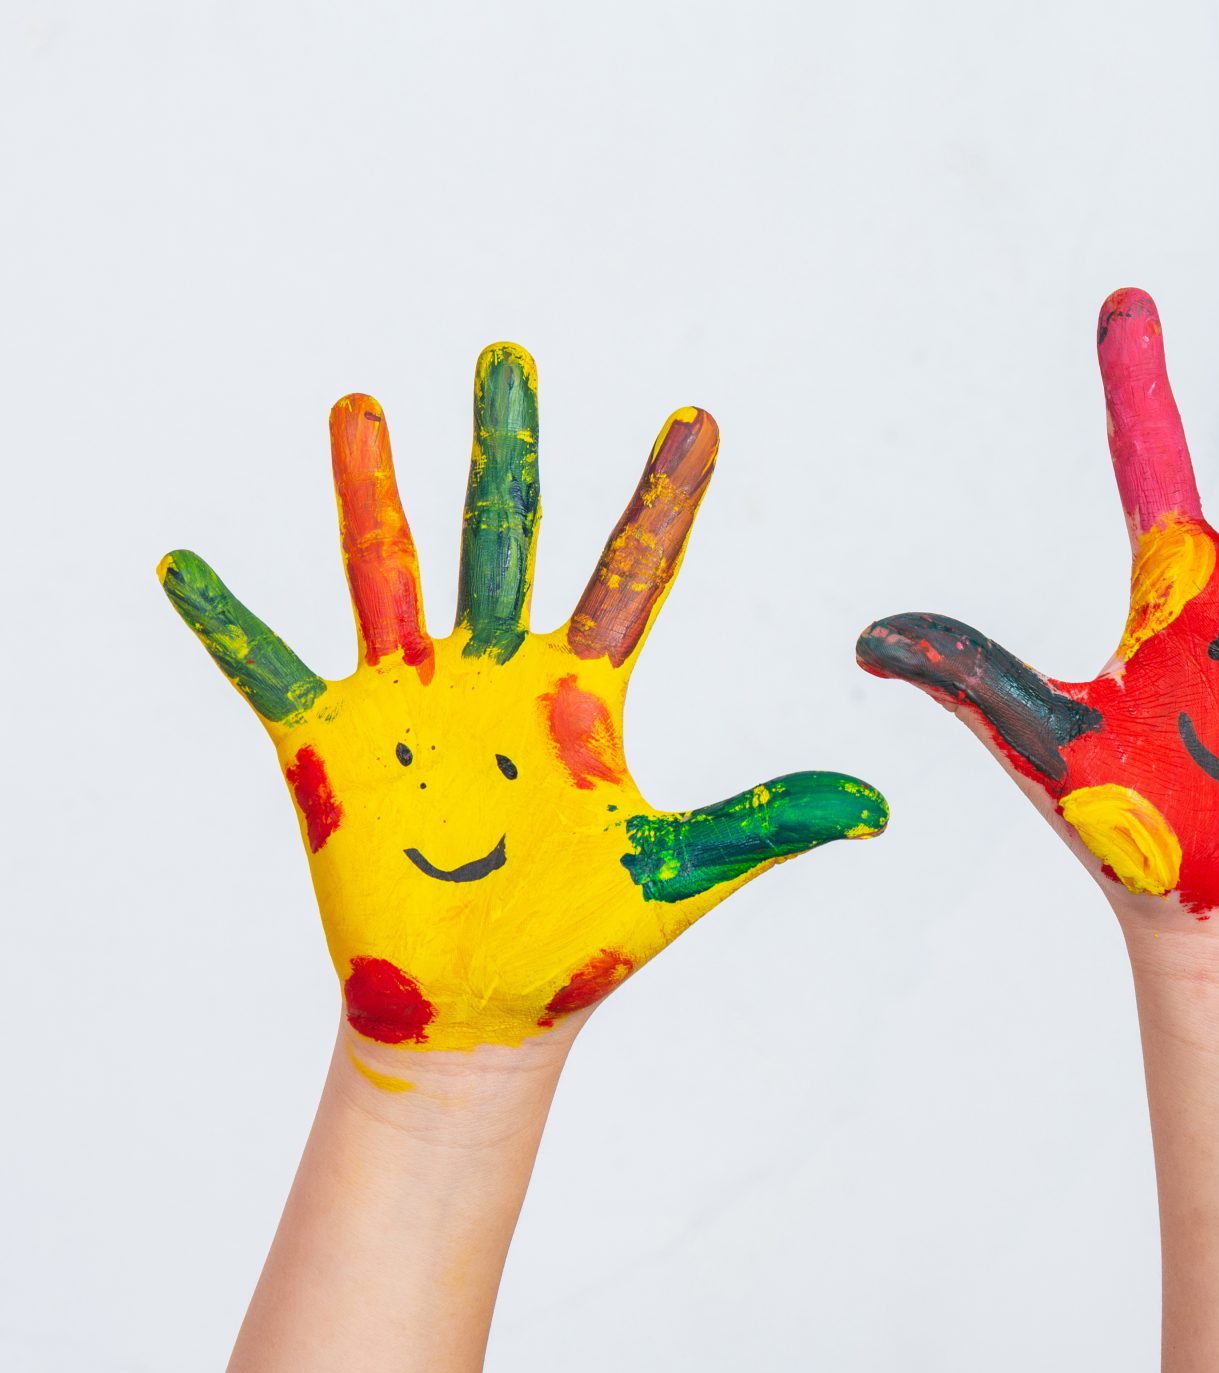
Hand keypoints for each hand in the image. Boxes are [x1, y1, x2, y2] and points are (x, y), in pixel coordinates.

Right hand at [160, 344, 885, 1054]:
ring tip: (361, 405)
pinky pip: (267, 670)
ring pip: (388, 572)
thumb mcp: (681, 870)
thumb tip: (878, 809)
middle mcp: (495, 676)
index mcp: (582, 695)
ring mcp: (409, 704)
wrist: (485, 1016)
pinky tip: (185, 563)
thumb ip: (770, 823)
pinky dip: (228, 621)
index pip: (634, 573)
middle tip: (510, 356)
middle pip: (504, 535)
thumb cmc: (582, 942)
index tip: (700, 418)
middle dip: (507, 449)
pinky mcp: (331, 749)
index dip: (664, 499)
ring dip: (371, 491)